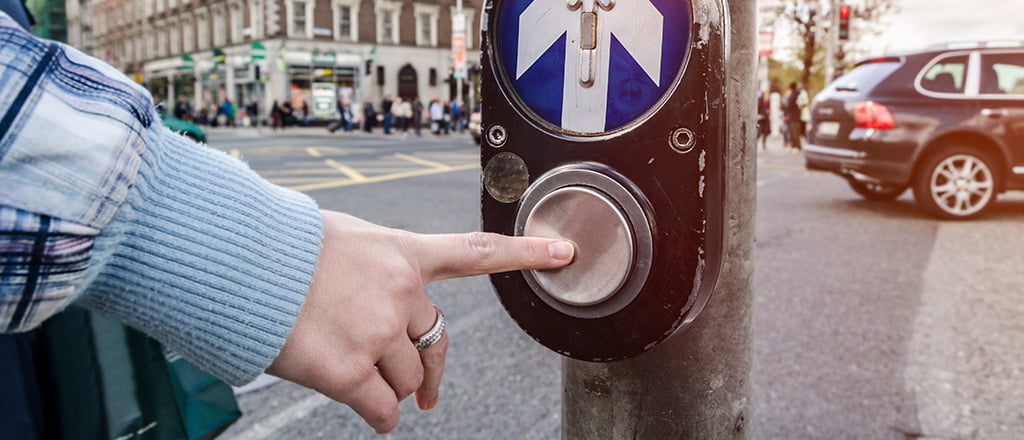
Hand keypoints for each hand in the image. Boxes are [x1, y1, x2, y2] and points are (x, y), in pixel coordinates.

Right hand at [267, 210, 573, 432]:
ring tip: (355, 373)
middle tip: (425, 392)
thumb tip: (389, 300)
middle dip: (426, 367)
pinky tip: (369, 409)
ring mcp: (378, 332)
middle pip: (433, 343)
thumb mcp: (342, 237)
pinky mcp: (351, 371)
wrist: (235, 264)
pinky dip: (381, 415)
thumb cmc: (280, 247)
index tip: (564, 252)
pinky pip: (383, 409)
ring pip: (409, 379)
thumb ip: (378, 266)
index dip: (526, 253)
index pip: (476, 252)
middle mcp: (400, 291)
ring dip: (390, 385)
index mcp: (401, 253)